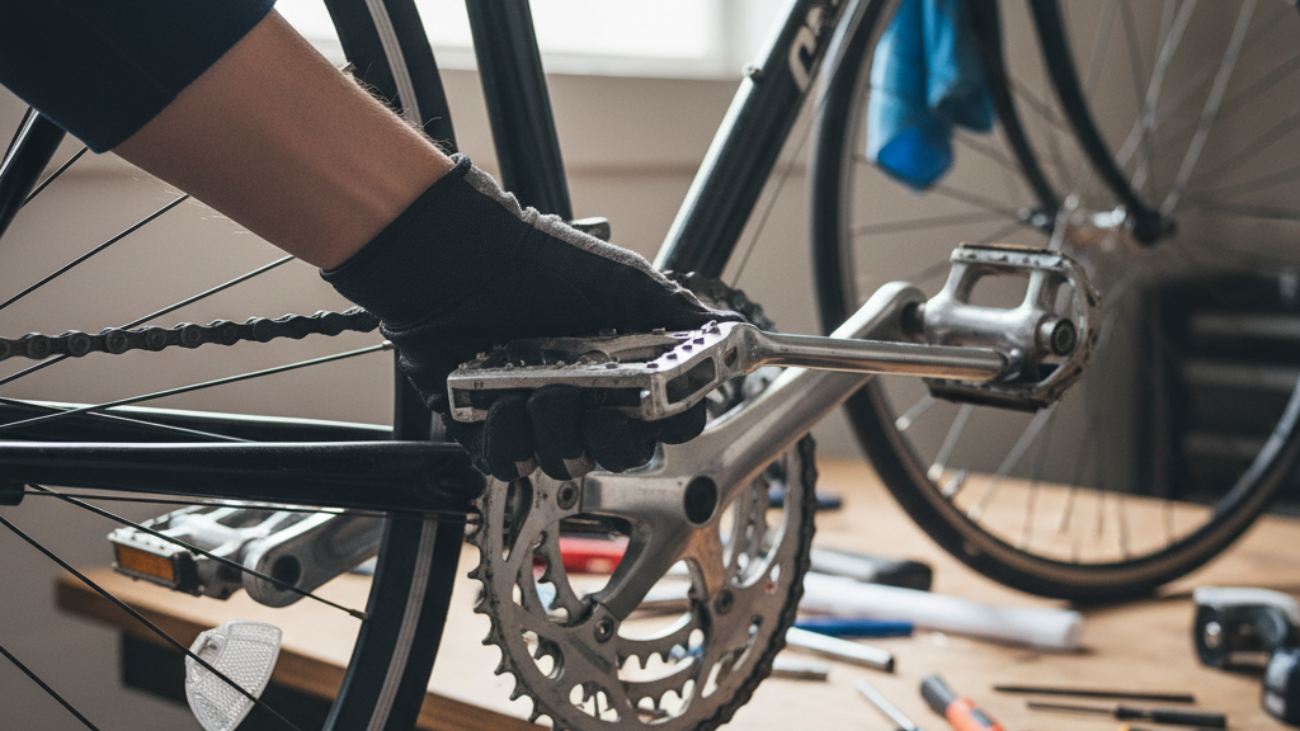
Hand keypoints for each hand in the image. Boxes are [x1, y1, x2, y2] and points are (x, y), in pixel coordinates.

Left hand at [324, 155, 740, 480]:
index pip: (667, 419)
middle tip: (596, 409)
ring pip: (564, 462)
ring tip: (535, 390)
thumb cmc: (539, 262)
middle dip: (611, 439)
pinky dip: (508, 441)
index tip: (662, 408)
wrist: (462, 258)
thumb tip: (725, 331)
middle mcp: (587, 400)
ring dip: (555, 432)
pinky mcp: (489, 429)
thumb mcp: (622, 281)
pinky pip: (508, 464)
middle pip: (620, 454)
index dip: (672, 423)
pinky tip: (503, 403)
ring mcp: (539, 418)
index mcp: (625, 372)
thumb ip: (675, 313)